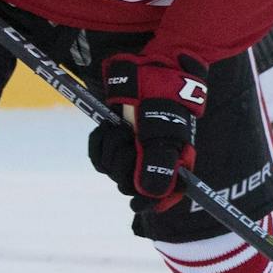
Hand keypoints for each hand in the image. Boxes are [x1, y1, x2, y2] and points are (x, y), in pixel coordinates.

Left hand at [85, 51, 209, 210]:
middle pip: (129, 185)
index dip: (147, 201)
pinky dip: (99, 142)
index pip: (160, 198)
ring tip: (119, 127)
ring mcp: (133, 152)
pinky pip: (99, 157)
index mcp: (173, 163)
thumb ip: (156, 163)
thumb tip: (149, 194)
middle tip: (129, 138)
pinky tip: (106, 128)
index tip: (137, 203)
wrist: (146, 68)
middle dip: (122, 161)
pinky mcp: (116, 142)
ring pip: (112, 170)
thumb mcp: (161, 129)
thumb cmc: (161, 97)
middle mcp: (154, 162)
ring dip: (110, 147)